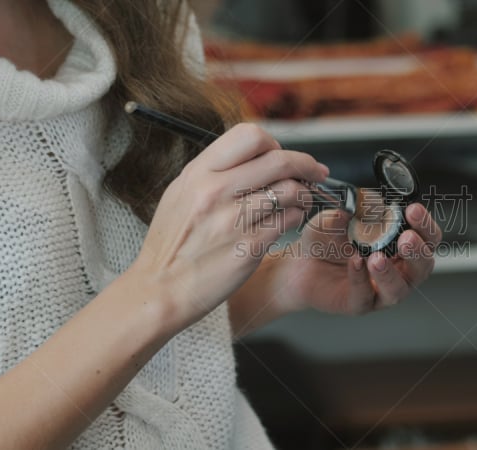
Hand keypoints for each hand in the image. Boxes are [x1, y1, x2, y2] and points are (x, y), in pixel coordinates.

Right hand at [129, 123, 327, 330]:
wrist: (160, 289)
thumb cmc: (172, 244)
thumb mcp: (182, 194)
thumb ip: (215, 172)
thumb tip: (255, 156)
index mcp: (199, 173)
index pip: (250, 136)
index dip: (274, 144)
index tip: (280, 155)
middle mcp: (216, 191)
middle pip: (279, 160)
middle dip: (306, 164)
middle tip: (316, 172)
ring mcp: (233, 220)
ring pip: (291, 190)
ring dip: (304, 194)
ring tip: (302, 201)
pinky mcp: (249, 247)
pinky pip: (288, 221)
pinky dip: (295, 218)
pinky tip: (288, 221)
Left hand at [276, 202, 441, 315]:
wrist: (301, 262)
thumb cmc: (328, 239)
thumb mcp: (338, 216)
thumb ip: (352, 210)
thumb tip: (366, 202)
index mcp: (401, 244)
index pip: (428, 237)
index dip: (425, 225)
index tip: (413, 211)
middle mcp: (398, 269)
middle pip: (424, 266)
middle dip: (417, 252)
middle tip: (406, 238)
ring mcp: (381, 290)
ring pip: (398, 289)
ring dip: (390, 274)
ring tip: (376, 258)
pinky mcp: (360, 304)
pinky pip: (365, 296)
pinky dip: (361, 279)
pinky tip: (354, 263)